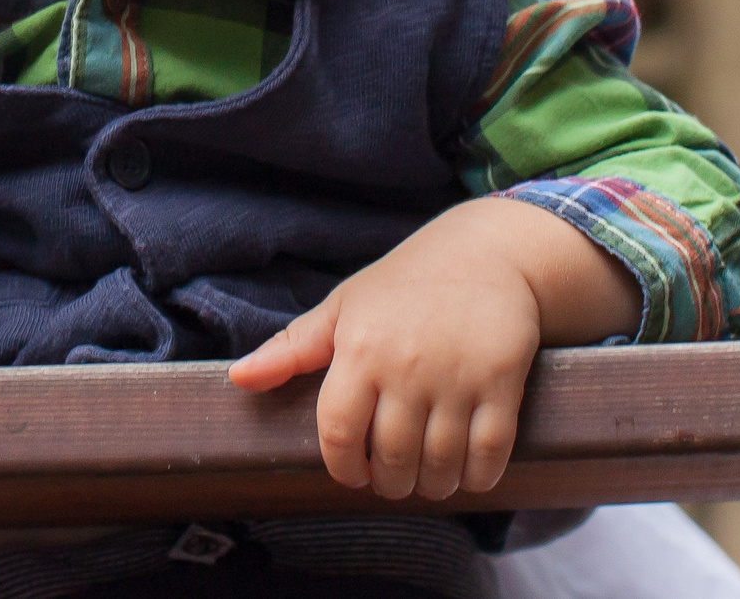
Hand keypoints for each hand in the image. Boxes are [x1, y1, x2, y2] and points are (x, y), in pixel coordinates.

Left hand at [226, 200, 634, 499]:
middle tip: (393, 479)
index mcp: (358, 349)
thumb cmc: (403, 285)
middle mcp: (404, 366)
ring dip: (433, 485)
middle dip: (390, 483)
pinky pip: (489, 452)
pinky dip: (478, 476)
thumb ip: (291, 349)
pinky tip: (467, 472)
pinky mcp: (501, 381)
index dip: (343, 467)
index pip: (337, 433)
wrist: (484, 253)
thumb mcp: (341, 307)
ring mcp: (456, 376)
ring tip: (428, 479)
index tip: (353, 473)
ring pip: (439, 463)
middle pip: (391, 458)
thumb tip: (238, 380)